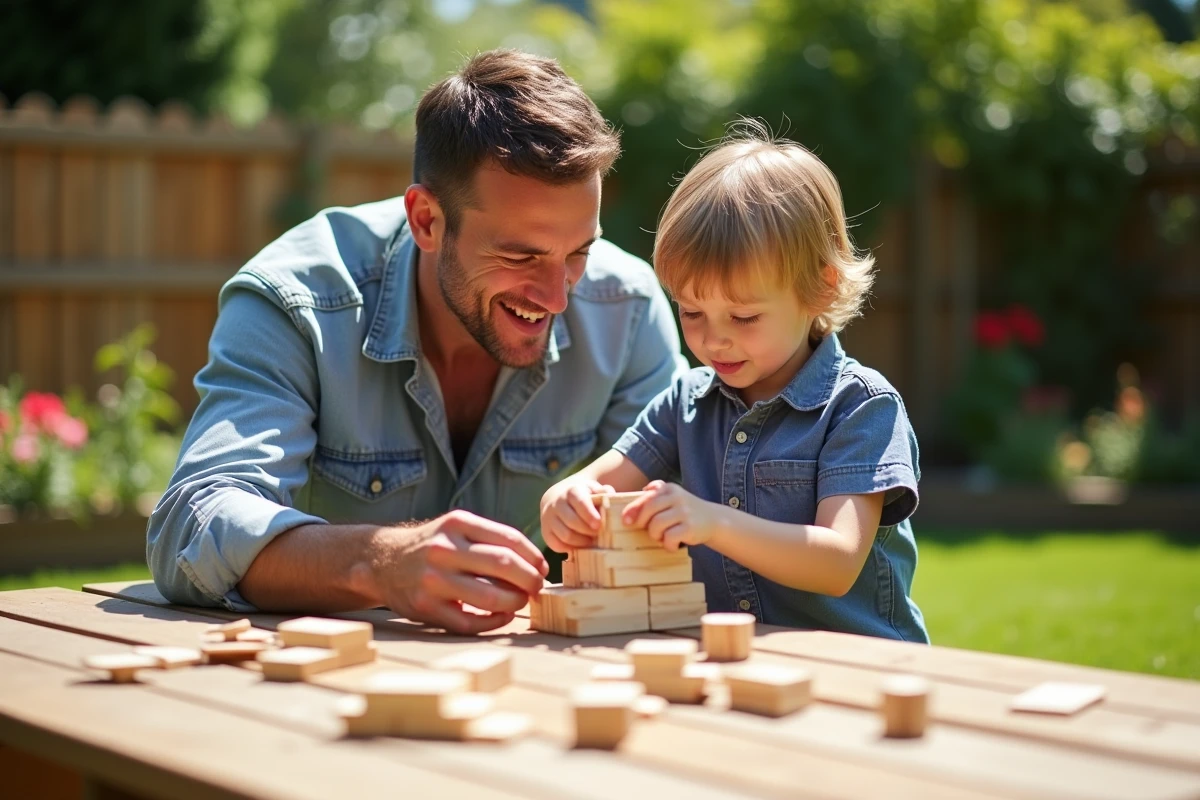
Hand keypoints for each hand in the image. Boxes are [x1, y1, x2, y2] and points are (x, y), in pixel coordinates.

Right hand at [368, 510, 548, 634]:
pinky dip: (494, 621)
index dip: (534, 557)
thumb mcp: (455, 528)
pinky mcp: (426, 608)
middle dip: (530, 580)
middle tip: (537, 588)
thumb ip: (490, 539)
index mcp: (457, 523)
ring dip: (515, 603)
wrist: (381, 561)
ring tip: (520, 602)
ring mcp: (433, 580)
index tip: (543, 568)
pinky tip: (502, 616)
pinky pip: (470, 622)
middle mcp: (444, 549)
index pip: (509, 539)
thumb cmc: (431, 545)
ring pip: (490, 596)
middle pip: (504, 565)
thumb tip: (535, 563)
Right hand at [539, 478, 613, 552]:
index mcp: (571, 491)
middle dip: (587, 530)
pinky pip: (557, 545)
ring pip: (565, 535)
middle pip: (572, 521)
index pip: (579, 501)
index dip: (589, 514)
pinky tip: (580, 546)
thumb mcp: (593, 489)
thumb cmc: (582, 496)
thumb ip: (604, 492)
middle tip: (598, 534)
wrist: (558, 498)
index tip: (599, 524)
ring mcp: (548, 518)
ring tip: (591, 541)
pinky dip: (571, 548)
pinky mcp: (546, 532)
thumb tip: (609, 494)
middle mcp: (557, 503)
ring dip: (581, 541)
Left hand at [623, 480, 725, 550]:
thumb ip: (657, 492)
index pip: (646, 498)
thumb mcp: (673, 497)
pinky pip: (669, 538)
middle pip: (648, 510)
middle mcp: (677, 497)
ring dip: (656, 536)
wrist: (713, 520)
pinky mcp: (690, 527)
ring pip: (656, 525)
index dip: (633, 510)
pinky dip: (668, 545)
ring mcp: (684, 512)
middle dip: (643, 523)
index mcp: (669, 488)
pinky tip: (673, 544)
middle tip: (649, 531)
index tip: (626, 521)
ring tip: (663, 537)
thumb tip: (642, 490)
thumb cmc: (685, 511)